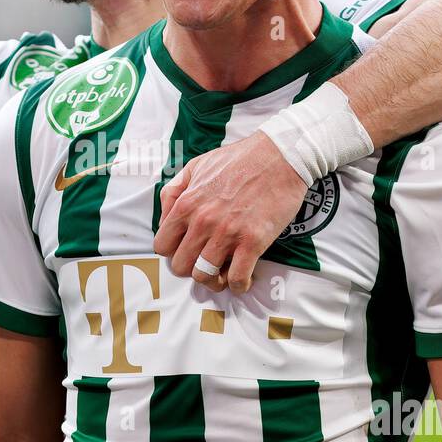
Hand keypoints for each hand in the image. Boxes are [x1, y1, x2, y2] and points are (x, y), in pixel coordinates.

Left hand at [153, 131, 306, 293]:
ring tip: (223, 273)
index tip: (186, 249)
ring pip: (204, 276)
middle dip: (191, 267)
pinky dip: (239, 284)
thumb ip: (174, 190)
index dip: (173, 251)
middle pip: (180, 266)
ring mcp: (227, 234)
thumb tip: (165, 215)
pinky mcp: (253, 242)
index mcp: (186, 204)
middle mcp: (203, 222)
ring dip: (213, 280)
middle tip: (205, 262)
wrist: (280, 156)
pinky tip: (243, 278)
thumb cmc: (240, 160)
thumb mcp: (196, 166)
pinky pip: (237, 279)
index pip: (162, 246)